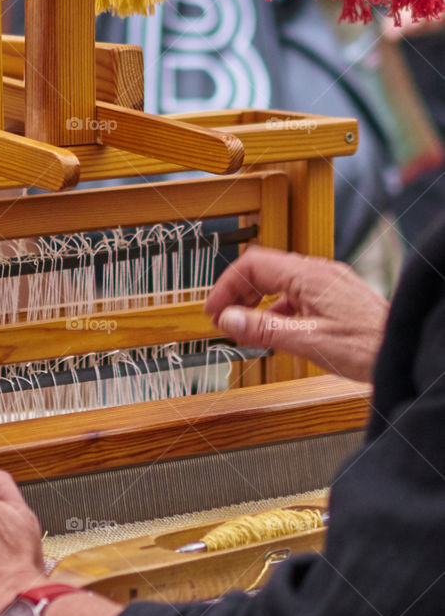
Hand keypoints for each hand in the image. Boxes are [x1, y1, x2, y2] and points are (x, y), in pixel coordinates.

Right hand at [205, 246, 387, 382]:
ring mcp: (327, 284)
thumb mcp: (305, 341)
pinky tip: (275, 332)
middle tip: (224, 320)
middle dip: (238, 294)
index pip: (253, 264)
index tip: (214, 310)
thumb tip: (227, 319)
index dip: (227, 286)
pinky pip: (296, 296)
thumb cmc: (366, 346)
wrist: (402, 350)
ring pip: (279, 284)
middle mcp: (318, 273)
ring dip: (257, 303)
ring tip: (246, 329)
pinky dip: (277, 311)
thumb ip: (263, 328)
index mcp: (309, 276)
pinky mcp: (334, 297)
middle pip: (264, 271)